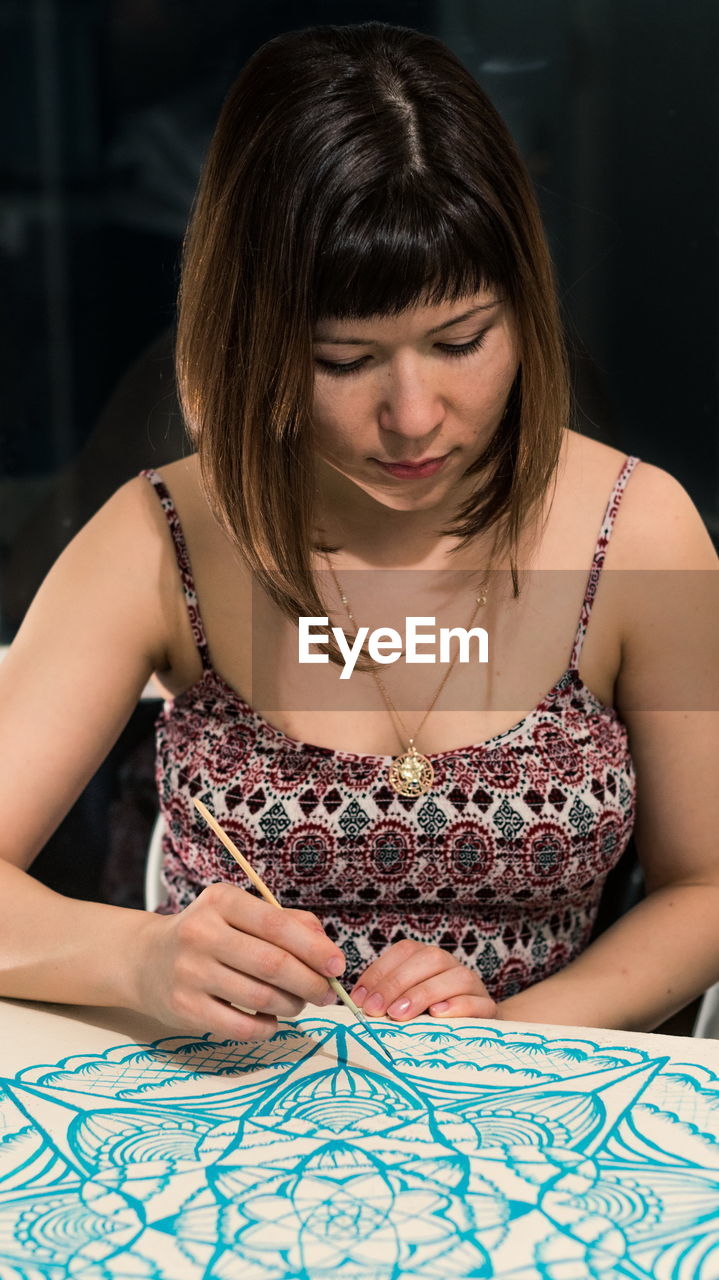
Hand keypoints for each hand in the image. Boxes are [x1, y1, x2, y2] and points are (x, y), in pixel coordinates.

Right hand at [134, 882, 345, 1039]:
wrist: (146, 960)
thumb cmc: (210, 934)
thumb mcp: (241, 914)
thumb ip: (287, 923)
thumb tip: (326, 948)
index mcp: (221, 901)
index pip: (277, 925)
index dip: (314, 948)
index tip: (337, 965)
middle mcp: (201, 933)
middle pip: (272, 964)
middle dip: (310, 982)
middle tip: (326, 993)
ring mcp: (190, 972)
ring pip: (260, 997)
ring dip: (291, 1005)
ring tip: (298, 1003)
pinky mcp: (184, 1008)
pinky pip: (240, 1027)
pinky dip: (266, 1027)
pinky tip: (270, 1020)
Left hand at [349, 940, 496, 1020]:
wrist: (475, 1034)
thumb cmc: (430, 1018)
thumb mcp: (406, 1004)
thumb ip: (386, 999)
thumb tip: (357, 1004)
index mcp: (428, 959)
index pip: (405, 951)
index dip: (379, 972)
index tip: (359, 999)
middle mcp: (450, 965)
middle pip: (428, 959)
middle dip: (397, 983)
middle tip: (376, 1009)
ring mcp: (473, 985)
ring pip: (455, 977)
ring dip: (423, 994)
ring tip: (399, 1014)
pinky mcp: (488, 1008)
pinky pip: (477, 1002)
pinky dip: (457, 1006)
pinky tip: (437, 1016)